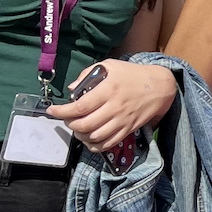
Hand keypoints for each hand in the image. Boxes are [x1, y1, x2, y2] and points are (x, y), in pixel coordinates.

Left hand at [50, 61, 176, 152]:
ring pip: (95, 137)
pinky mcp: (128, 129)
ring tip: (77, 129)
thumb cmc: (132, 74)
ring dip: (81, 136)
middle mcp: (114, 107)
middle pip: (85, 125)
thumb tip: (72, 89)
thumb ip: (88, 74)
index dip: (63, 112)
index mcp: (108, 90)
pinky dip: (95, 146)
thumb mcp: (110, 66)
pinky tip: (89, 139)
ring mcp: (122, 120)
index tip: (52, 111)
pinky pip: (109, 143)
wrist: (159, 86)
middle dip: (70, 124)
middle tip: (67, 119)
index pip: (80, 106)